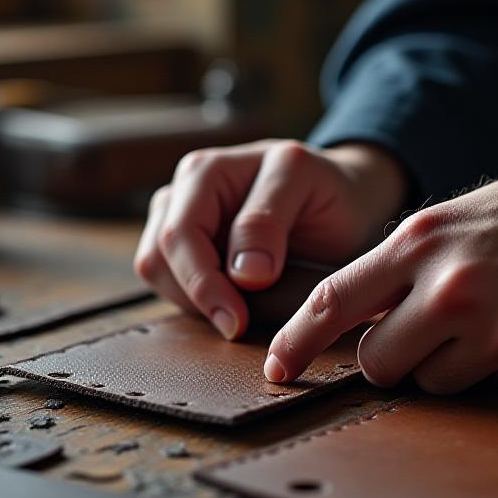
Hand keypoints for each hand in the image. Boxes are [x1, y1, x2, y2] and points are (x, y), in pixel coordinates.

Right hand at [134, 139, 408, 338]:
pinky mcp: (183, 250)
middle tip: (239, 326)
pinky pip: (170, 285)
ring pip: (156, 274)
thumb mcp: (306, 186)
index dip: (203, 283)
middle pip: (157, 258)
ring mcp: (177, 221)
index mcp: (206, 171)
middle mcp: (182, 194)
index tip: (237, 321)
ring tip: (242, 309)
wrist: (341, 200)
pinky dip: (197, 303)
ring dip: (194, 302)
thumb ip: (268, 220)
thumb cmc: (325, 189)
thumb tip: (243, 274)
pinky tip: (233, 303)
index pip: (180, 235)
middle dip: (197, 298)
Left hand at [262, 150, 497, 390]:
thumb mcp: (461, 218)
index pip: (334, 300)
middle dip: (393, 359)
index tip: (276, 368)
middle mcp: (448, 287)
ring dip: (454, 365)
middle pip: (378, 362)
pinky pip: (494, 387)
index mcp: (420, 240)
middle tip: (430, 335)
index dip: (297, 340)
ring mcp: (493, 330)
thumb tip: (362, 317)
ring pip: (434, 382)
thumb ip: (407, 263)